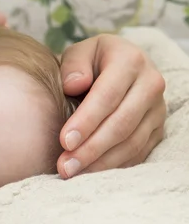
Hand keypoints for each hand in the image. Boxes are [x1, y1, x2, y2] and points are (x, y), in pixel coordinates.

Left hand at [56, 34, 165, 178]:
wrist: (116, 65)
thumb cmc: (91, 61)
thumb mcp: (79, 52)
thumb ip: (73, 64)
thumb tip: (74, 85)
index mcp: (130, 61)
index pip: (108, 96)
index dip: (86, 121)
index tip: (64, 141)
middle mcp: (151, 84)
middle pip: (121, 124)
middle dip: (91, 148)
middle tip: (65, 165)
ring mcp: (158, 109)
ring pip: (131, 143)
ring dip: (101, 162)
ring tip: (72, 172)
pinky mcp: (158, 129)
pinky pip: (138, 153)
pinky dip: (113, 165)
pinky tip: (90, 172)